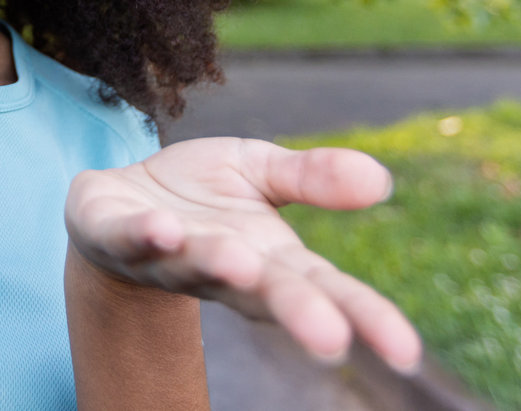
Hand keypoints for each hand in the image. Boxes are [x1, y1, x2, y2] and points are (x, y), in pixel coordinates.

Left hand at [64, 136, 422, 373]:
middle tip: (331, 338)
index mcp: (269, 258)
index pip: (326, 290)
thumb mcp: (261, 171)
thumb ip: (314, 177)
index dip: (365, 318)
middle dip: (297, 314)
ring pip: (198, 268)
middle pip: (267, 294)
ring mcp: (169, 257)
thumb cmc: (202, 193)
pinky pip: (131, 239)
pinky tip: (164, 231)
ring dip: (219, 266)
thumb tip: (381, 179)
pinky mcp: (117, 235)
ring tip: (240, 262)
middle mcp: (223, 269)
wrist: (121, 196)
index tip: (404, 351)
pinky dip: (147, 237)